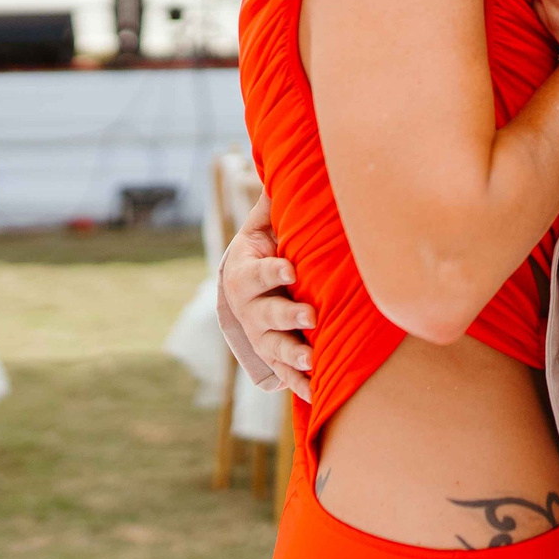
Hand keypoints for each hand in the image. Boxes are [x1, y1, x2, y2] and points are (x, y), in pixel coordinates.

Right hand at [219, 195, 312, 398]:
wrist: (241, 291)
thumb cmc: (261, 250)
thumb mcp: (260, 227)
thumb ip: (270, 205)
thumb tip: (278, 166)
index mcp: (243, 274)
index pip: (257, 273)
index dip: (272, 271)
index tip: (290, 267)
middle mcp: (248, 309)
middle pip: (266, 313)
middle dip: (287, 314)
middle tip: (310, 314)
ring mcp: (260, 335)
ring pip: (274, 346)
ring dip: (293, 353)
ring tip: (313, 357)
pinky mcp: (272, 355)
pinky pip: (284, 373)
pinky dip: (299, 383)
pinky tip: (317, 393)